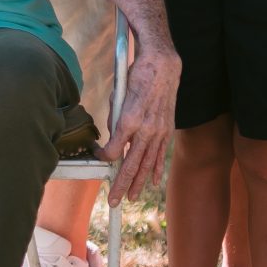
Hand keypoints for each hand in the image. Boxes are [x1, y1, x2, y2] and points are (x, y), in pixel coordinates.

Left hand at [97, 45, 178, 205]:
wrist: (162, 66)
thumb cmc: (136, 76)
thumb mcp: (118, 96)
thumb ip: (115, 119)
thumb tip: (113, 137)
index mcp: (130, 119)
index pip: (114, 149)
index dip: (104, 157)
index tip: (98, 157)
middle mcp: (146, 129)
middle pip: (131, 164)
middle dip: (121, 184)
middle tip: (113, 201)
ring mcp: (159, 131)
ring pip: (147, 164)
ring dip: (138, 183)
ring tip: (131, 197)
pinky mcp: (167, 129)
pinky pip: (161, 154)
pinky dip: (157, 169)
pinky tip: (152, 182)